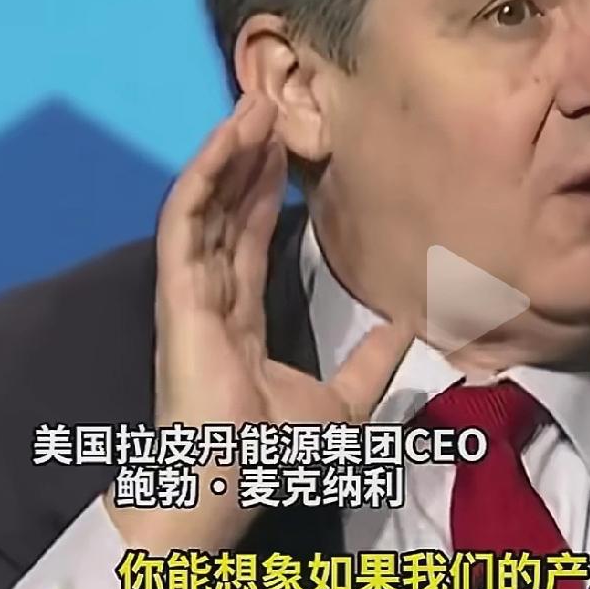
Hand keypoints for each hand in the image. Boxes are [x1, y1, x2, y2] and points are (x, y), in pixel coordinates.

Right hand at [105, 92, 412, 553]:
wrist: (229, 484)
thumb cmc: (270, 455)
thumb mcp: (343, 402)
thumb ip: (372, 362)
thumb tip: (413, 329)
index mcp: (237, 318)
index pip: (249, 240)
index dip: (266, 194)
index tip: (286, 151)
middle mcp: (209, 297)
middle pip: (226, 211)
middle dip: (246, 158)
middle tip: (269, 104)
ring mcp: (188, 292)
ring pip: (204, 206)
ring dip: (225, 154)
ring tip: (250, 105)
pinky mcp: (176, 292)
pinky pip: (184, 222)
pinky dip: (202, 178)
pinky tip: (225, 141)